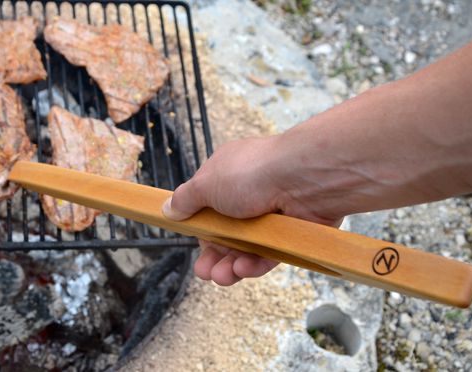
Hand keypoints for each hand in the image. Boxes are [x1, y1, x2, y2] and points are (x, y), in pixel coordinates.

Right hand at [162, 136, 342, 285]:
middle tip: (205, 272)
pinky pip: (269, 255)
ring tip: (223, 276)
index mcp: (227, 178)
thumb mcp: (206, 184)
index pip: (208, 209)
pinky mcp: (290, 234)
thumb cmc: (252, 173)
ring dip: (231, 265)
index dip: (200, 229)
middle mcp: (249, 195)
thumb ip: (185, 200)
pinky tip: (245, 270)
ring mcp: (270, 215)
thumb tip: (167, 208)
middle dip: (213, 256)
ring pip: (246, 249)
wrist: (304, 178)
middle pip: (226, 234)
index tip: (194, 242)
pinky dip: (255, 265)